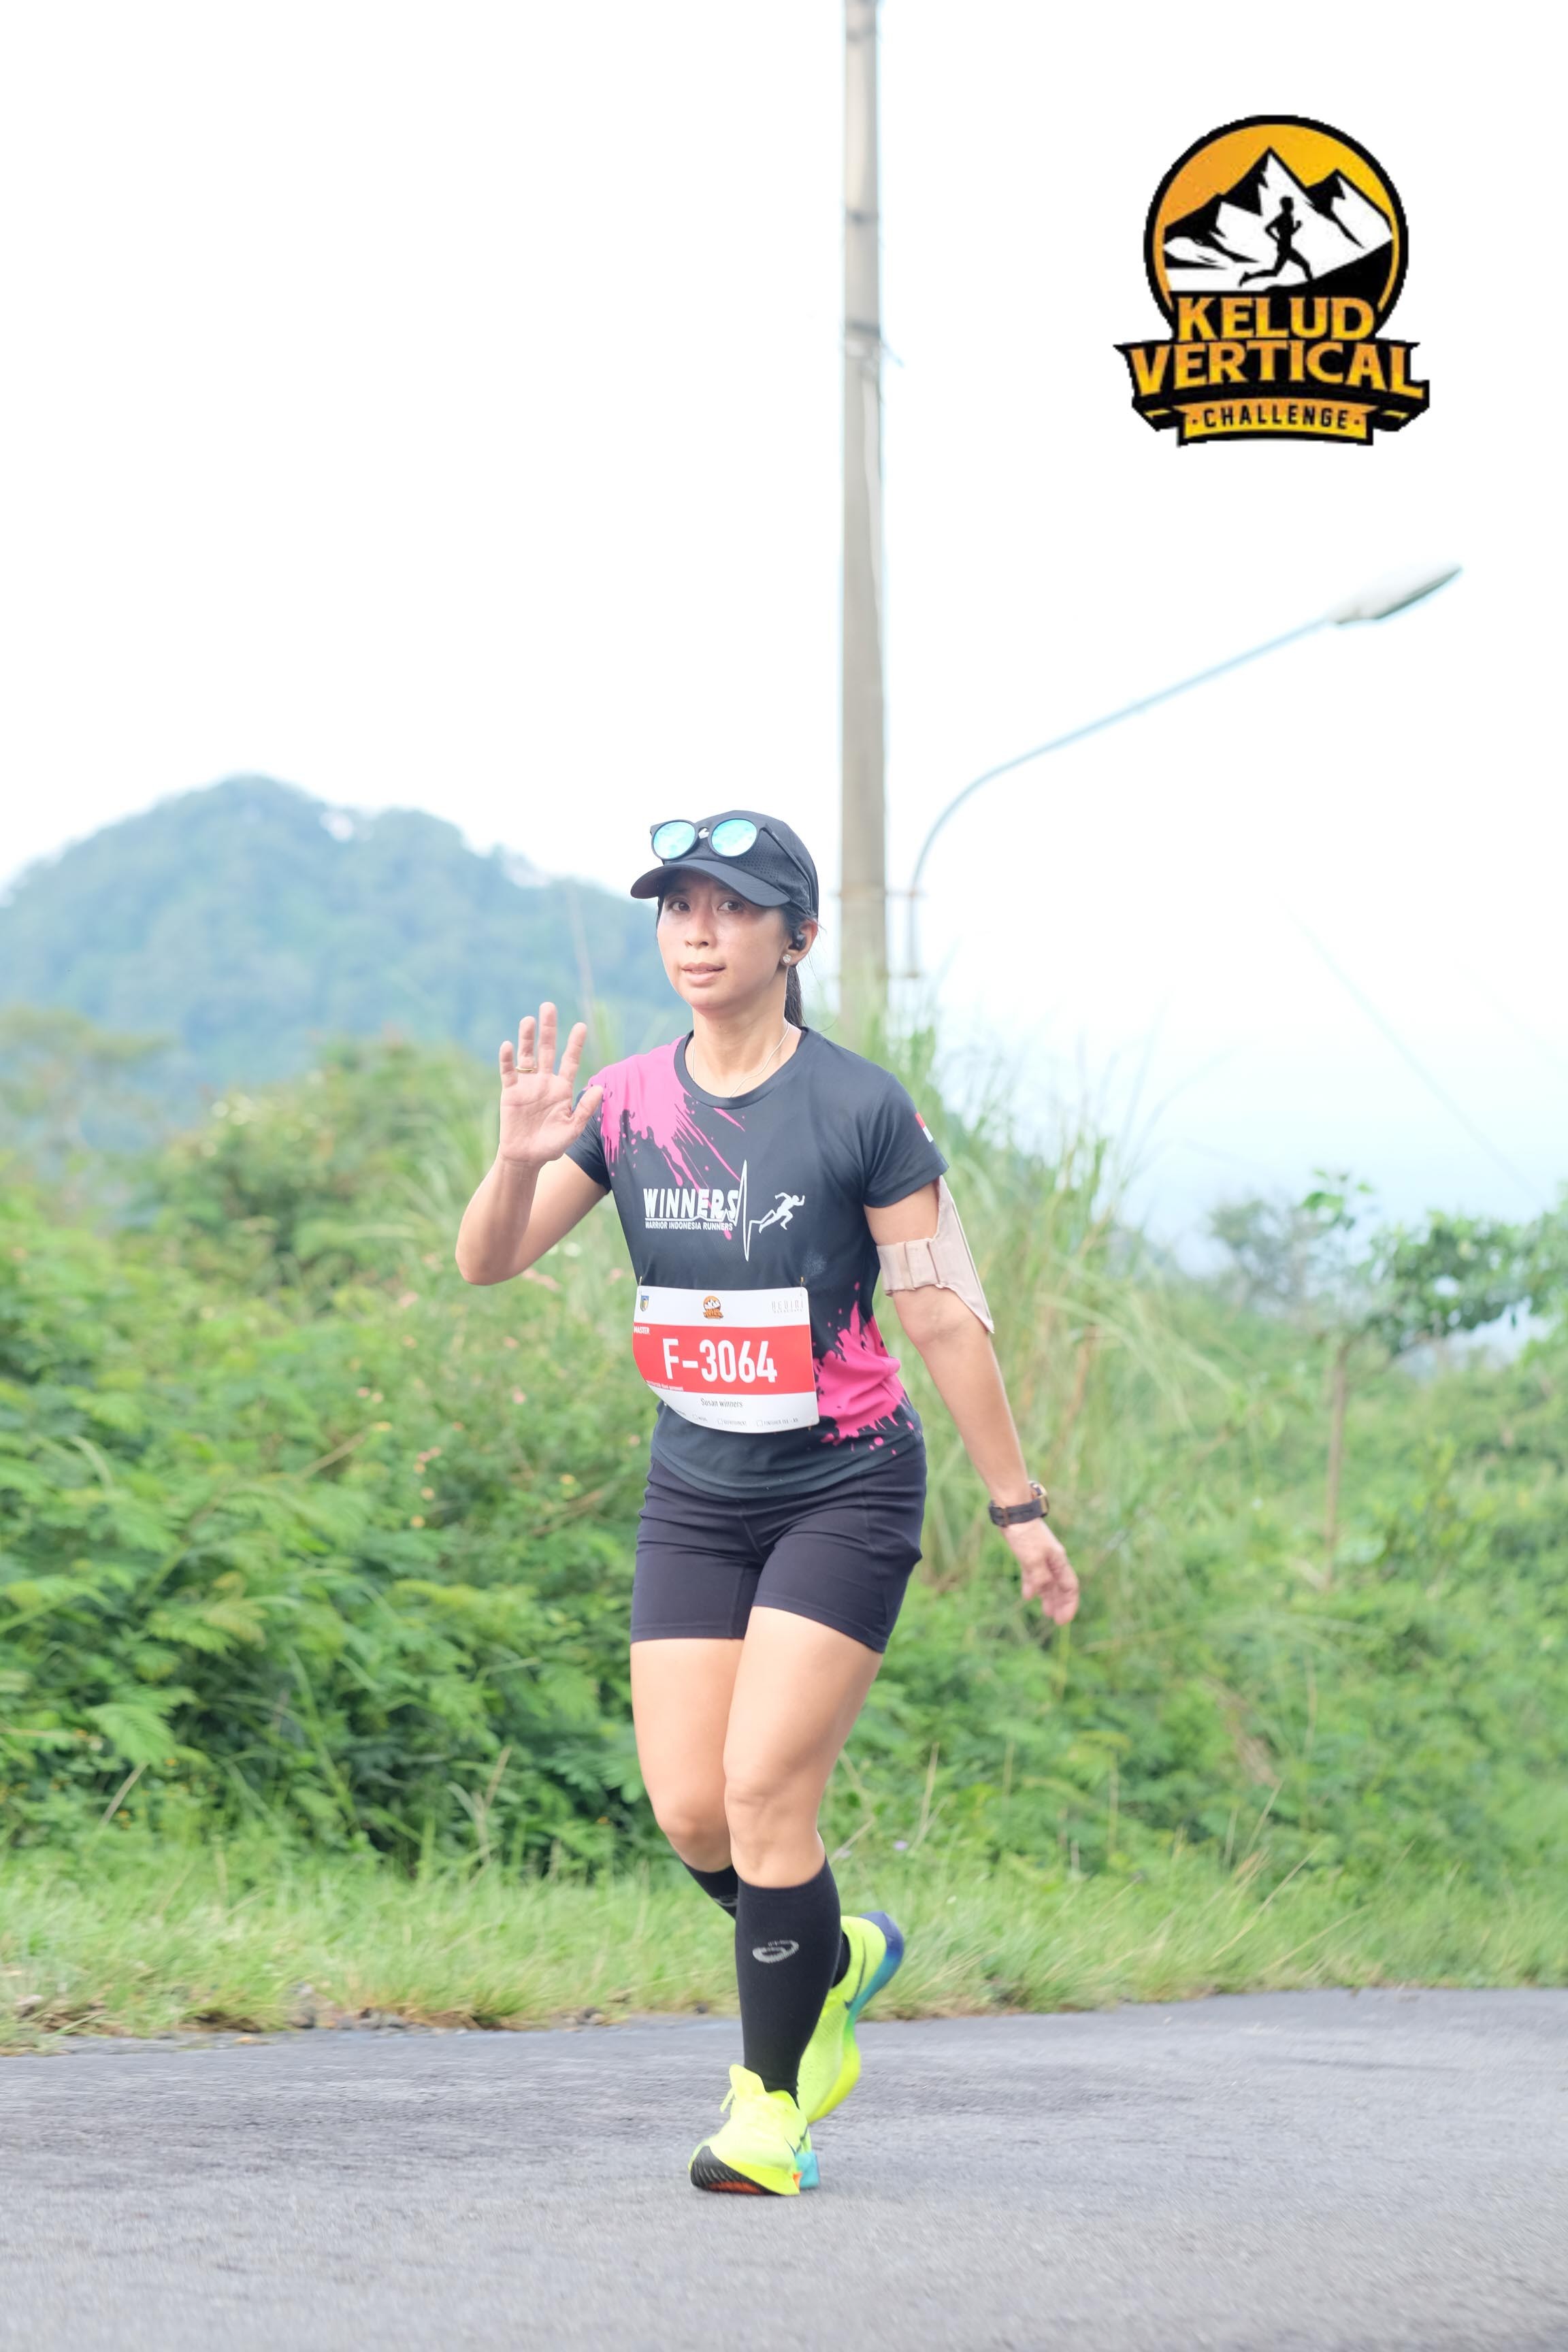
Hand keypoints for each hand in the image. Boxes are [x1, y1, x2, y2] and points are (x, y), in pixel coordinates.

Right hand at [497, 1003, 603, 1169]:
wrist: (526, 1158)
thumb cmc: (551, 1146)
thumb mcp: (573, 1129)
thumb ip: (586, 1109)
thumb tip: (602, 1088)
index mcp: (562, 1089)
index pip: (570, 1061)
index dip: (575, 1044)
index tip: (581, 1025)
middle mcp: (545, 1082)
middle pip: (547, 1050)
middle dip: (549, 1029)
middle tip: (549, 1006)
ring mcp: (527, 1086)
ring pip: (527, 1056)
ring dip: (527, 1038)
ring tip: (529, 1019)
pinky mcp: (510, 1092)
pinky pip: (508, 1072)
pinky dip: (507, 1059)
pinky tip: (508, 1045)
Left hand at [1004, 1518, 1078, 1625]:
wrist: (1013, 1511)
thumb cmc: (1024, 1534)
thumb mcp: (1032, 1558)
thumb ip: (1039, 1577)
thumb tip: (1043, 1592)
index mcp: (1058, 1561)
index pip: (1069, 1587)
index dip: (1069, 1604)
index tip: (1063, 1620)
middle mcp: (1053, 1560)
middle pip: (1060, 1586)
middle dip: (1060, 1604)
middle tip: (1056, 1621)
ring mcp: (1041, 1556)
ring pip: (1048, 1582)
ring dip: (1048, 1597)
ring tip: (1046, 1612)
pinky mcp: (1029, 1553)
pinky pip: (1035, 1574)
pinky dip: (1034, 1586)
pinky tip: (1028, 1596)